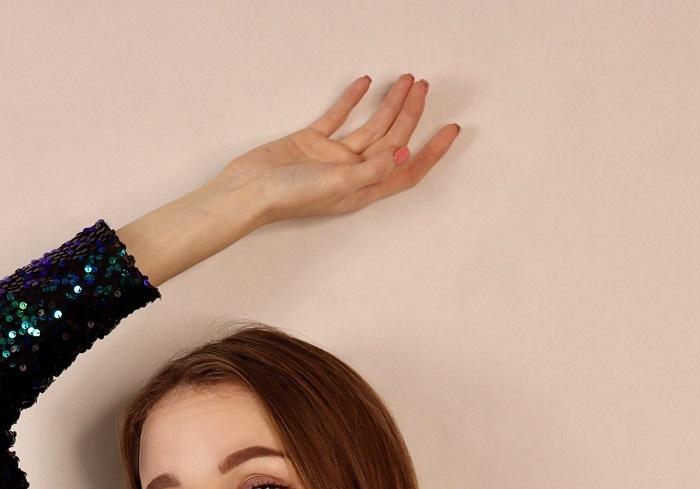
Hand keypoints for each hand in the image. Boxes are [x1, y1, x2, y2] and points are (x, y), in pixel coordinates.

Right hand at [216, 73, 461, 225]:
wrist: (247, 191)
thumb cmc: (289, 197)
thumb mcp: (337, 185)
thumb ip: (372, 170)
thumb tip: (404, 154)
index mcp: (363, 189)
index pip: (407, 170)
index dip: (432, 152)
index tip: (452, 129)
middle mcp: (353, 173)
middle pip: (392, 140)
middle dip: (411, 114)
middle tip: (423, 87)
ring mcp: (333, 157)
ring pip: (370, 126)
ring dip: (388, 103)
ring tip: (406, 80)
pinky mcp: (312, 141)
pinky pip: (338, 117)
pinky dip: (352, 100)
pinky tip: (365, 83)